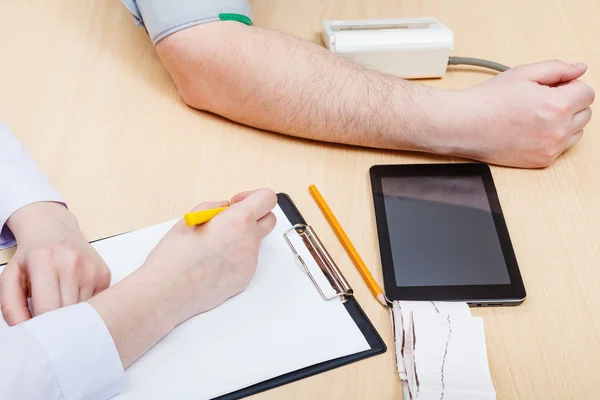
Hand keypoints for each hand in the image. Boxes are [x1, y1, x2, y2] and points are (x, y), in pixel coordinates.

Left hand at [0, 202, 109, 324]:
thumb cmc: (32, 256)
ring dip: (73, 318)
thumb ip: (11, 306)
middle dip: (58, 325)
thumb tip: (24, 331)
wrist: (54, 229)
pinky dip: (86, 309)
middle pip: (68, 313)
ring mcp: (92, 268)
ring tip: (61, 310)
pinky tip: (75, 299)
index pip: (46, 309)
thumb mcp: (11, 277)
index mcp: (44, 261)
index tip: (38, 334)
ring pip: (85, 312)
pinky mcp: (105, 274)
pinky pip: (97, 304)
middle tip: (49, 327)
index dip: (41, 328)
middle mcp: (72, 263)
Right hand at [87, 189, 276, 367]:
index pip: (267, 199)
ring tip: (214, 245)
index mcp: (238, 221)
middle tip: (231, 220)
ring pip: (255, 242)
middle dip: (255, 216)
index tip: (237, 203)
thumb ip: (214, 208)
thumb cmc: (174, 257)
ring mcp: (249, 263)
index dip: (253, 197)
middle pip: (269, 220)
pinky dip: (236, 256)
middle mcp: (249, 242)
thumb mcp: (191, 219)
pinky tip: (213, 261)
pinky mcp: (245, 279)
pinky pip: (247, 260)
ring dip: (242, 237)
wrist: (167, 292)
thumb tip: (225, 209)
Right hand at [448, 60, 594, 167]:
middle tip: (541, 100)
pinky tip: (530, 129)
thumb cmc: (488, 100)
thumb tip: (579, 69)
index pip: (587, 93)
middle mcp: (558, 130)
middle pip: (585, 113)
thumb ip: (557, 69)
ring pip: (576, 132)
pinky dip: (552, 138)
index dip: (570, 86)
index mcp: (558, 105)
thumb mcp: (523, 74)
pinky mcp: (541, 161)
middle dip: (569, 104)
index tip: (553, 87)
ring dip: (564, 122)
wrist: (465, 125)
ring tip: (536, 116)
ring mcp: (550, 148)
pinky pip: (561, 148)